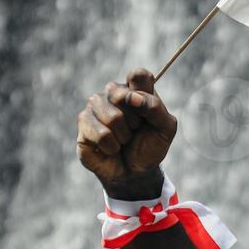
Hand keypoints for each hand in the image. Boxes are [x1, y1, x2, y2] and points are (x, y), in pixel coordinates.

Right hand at [76, 68, 176, 199]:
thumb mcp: (165, 130)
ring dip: (123, 136)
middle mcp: (113, 91)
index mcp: (135, 88)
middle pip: (124, 97)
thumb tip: (133, 98)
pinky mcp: (83, 122)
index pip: (139, 75)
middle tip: (135, 130)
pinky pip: (101, 134)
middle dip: (135, 122)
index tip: (146, 111)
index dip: (144, 93)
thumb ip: (156, 108)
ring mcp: (95, 105)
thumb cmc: (149, 147)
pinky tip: (111, 148)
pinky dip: (112, 147)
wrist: (134, 172)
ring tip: (123, 140)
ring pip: (112, 117)